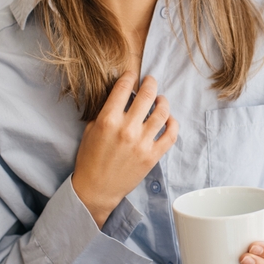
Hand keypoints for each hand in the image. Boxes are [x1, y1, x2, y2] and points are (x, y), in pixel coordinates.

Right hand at [72, 71, 178, 227]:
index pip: (123, 88)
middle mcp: (127, 129)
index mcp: (108, 119)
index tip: (133, 74)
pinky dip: (173, 123)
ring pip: (162, 113)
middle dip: (150, 83)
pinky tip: (169, 119)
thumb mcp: (91, 129)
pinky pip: (171, 135)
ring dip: (163, 102)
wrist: (96, 189)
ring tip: (160, 100)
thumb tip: (121, 96)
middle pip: (147, 95)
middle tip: (151, 81)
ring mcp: (142, 143)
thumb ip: (106, 111)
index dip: (130, 76)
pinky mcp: (153, 156)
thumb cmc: (90, 158)